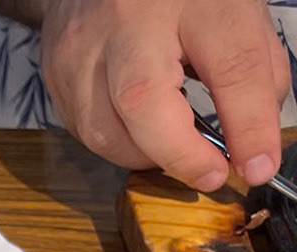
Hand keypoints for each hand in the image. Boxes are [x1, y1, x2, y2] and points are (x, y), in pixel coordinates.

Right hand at [37, 0, 290, 189]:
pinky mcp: (56, 72)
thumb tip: (252, 143)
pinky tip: (140, 130)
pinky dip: (118, 141)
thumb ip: (256, 74)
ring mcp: (82, 47)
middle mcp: (128, 19)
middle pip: (143, 102)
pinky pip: (84, 130)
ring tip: (174, 148)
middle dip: (179, 154)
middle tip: (209, 174)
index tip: (257, 165)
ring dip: (146, 154)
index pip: (230, 65)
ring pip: (105, 131)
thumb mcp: (235, 14)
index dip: (248, 125)